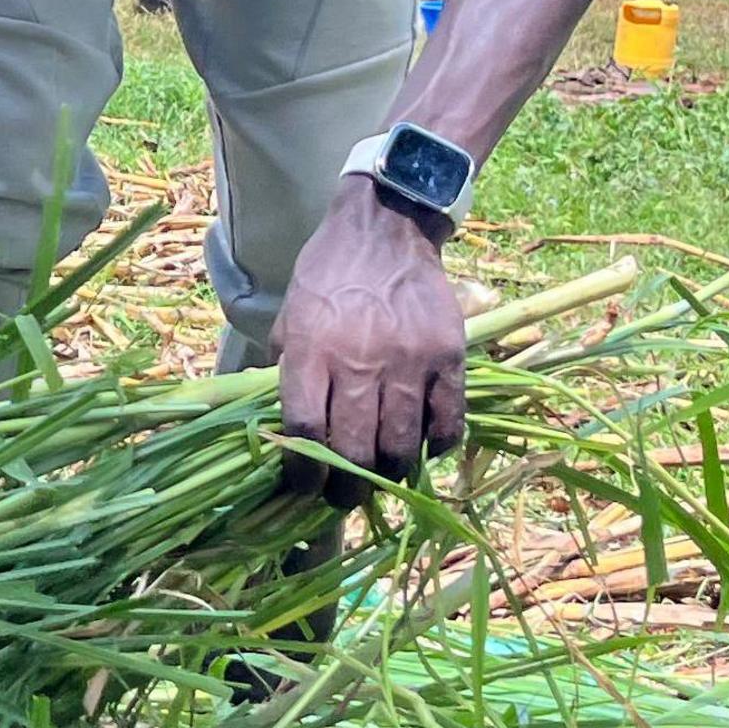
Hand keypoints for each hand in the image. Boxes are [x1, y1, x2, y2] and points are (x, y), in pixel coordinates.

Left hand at [272, 179, 467, 501]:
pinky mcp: (448, 358)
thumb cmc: (328, 274)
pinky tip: (422, 448)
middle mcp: (359, 361)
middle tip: (342, 498)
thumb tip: (280, 429)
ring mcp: (408, 361)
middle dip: (344, 489)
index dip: (301, 472)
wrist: (385, 229)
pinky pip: (447, 423)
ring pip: (401, 446)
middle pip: (353, 450)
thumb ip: (285, 369)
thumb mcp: (290, 315)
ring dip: (389, 476)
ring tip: (380, 481)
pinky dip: (435, 447)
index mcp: (311, 350)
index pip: (303, 429)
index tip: (301, 487)